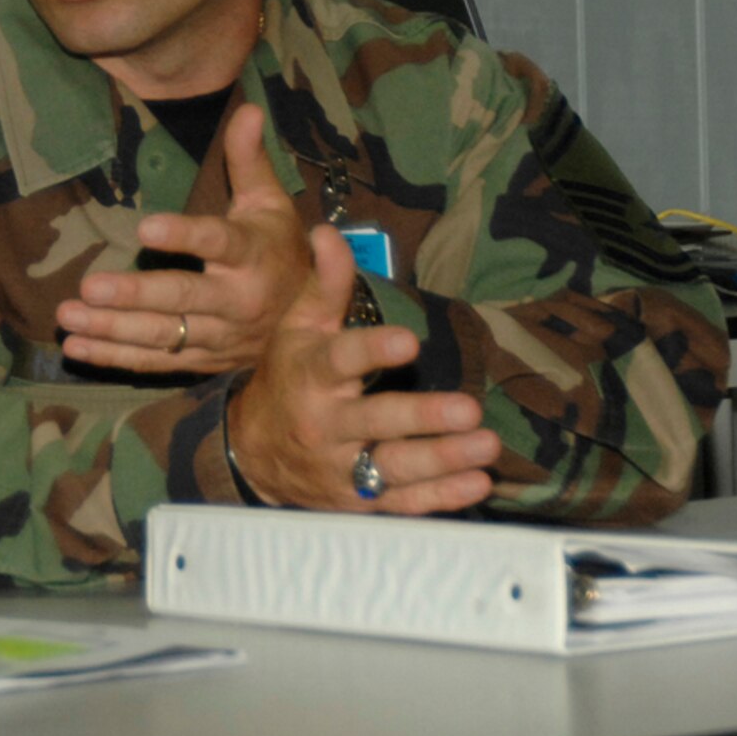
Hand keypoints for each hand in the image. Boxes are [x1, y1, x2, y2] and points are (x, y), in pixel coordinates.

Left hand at [57, 104, 311, 374]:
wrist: (309, 320)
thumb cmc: (279, 248)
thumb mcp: (270, 202)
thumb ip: (250, 160)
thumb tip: (246, 109)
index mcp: (253, 255)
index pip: (217, 243)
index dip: (184, 236)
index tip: (144, 226)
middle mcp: (239, 301)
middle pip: (183, 298)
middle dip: (135, 295)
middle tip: (90, 287)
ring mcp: (220, 337)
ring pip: (164, 336)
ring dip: (112, 330)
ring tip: (67, 316)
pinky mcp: (203, 362)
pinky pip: (155, 363)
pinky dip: (114, 359)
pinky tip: (76, 347)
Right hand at [227, 223, 496, 512]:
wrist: (250, 451)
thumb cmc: (286, 378)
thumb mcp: (297, 328)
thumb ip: (323, 284)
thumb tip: (327, 232)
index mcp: (310, 375)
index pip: (340, 360)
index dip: (372, 350)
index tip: (408, 341)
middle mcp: (323, 424)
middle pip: (374, 422)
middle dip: (422, 417)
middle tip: (468, 410)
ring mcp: (339, 467)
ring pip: (392, 468)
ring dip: (442, 459)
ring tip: (486, 447)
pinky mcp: (355, 501)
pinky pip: (400, 503)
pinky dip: (440, 498)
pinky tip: (476, 483)